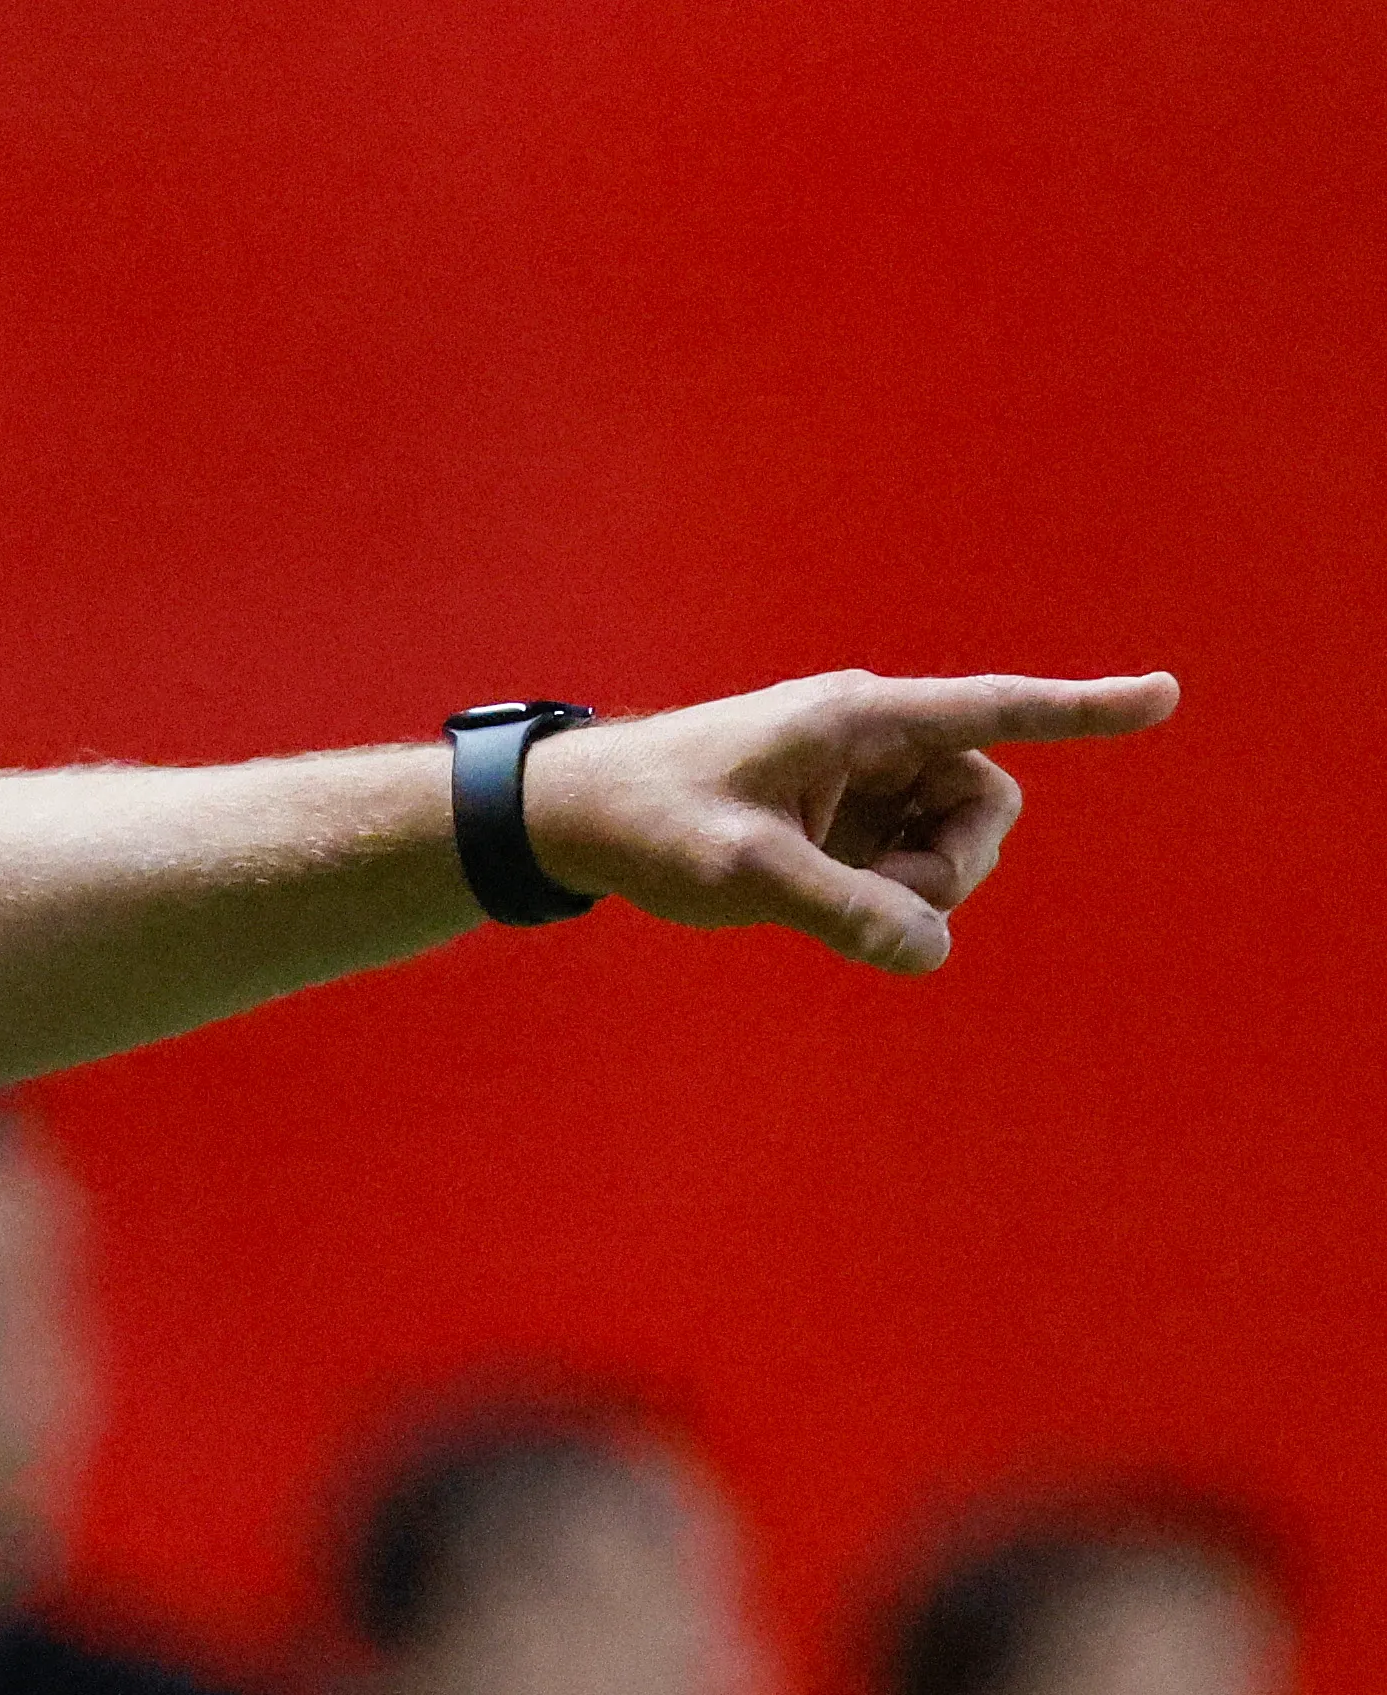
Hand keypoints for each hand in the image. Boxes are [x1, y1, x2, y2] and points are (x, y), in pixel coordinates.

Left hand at [523, 669, 1177, 973]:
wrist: (577, 815)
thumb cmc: (652, 823)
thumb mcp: (743, 875)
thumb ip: (843, 912)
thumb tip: (932, 951)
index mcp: (858, 718)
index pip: (994, 710)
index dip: (1082, 710)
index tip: (1162, 697)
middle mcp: (873, 736)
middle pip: (984, 803)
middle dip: (952, 867)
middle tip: (873, 905)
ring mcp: (862, 777)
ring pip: (951, 839)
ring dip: (915, 886)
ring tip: (825, 899)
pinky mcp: (844, 815)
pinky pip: (907, 859)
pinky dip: (883, 892)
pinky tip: (813, 893)